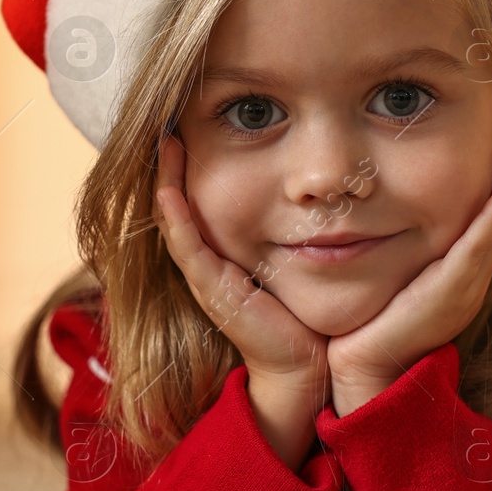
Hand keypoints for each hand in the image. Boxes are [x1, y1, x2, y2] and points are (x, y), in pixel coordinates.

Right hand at [153, 133, 328, 394]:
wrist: (305, 365)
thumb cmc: (307, 313)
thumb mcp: (298, 258)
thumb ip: (300, 227)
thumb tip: (324, 186)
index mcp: (224, 253)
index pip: (198, 199)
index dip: (191, 165)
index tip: (194, 125)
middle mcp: (208, 262)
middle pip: (179, 204)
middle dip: (173, 165)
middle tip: (171, 124)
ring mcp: (206, 277)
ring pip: (175, 220)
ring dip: (168, 181)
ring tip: (167, 143)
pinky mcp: (213, 292)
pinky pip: (187, 248)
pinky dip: (176, 218)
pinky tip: (171, 190)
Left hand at [326, 130, 491, 413]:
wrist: (366, 369)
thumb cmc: (373, 325)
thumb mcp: (396, 278)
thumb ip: (405, 253)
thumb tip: (384, 214)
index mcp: (459, 275)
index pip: (485, 221)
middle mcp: (469, 280)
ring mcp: (463, 288)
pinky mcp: (449, 296)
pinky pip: (475, 252)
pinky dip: (491, 223)